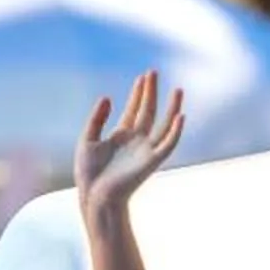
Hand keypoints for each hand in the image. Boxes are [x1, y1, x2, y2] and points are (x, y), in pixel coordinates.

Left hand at [75, 70, 184, 215]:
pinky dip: (176, 131)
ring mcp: (146, 150)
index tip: (142, 77)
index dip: (138, 93)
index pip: (134, 109)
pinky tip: (181, 115)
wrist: (95, 197)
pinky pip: (168, 144)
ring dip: (171, 108)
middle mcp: (136, 141)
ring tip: (177, 90)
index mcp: (121, 135)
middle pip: (148, 111)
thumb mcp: (87, 140)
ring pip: (164, 124)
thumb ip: (97, 118)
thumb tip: (107, 96)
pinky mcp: (152, 161)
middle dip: (151, 92)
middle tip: (153, 72)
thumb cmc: (89, 174)